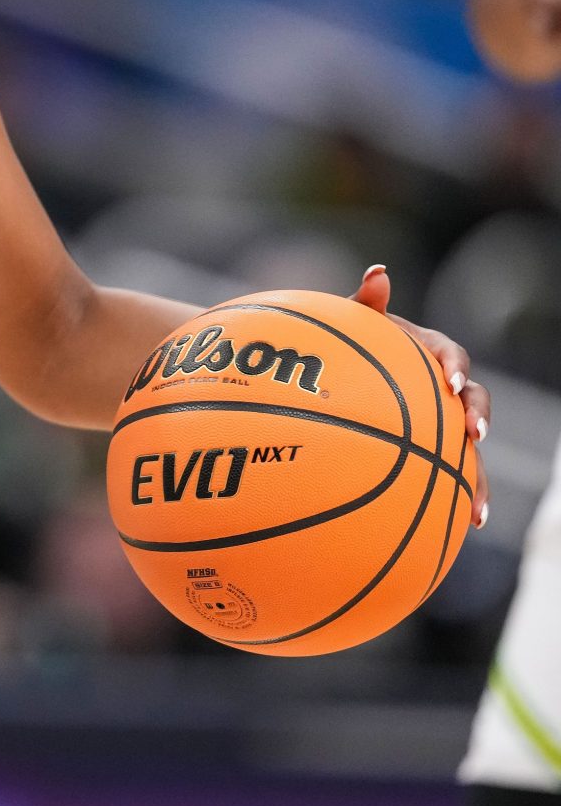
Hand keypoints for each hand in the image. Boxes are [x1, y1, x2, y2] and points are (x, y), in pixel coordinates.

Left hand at [351, 264, 489, 528]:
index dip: (455, 367)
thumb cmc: (340, 343)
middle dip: (477, 419)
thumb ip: (364, 303)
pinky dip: (451, 502)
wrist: (328, 373)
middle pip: (471, 402)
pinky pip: (441, 477)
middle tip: (474, 435)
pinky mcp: (425, 450)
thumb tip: (379, 270)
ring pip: (466, 450)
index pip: (449, 354)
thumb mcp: (347, 324)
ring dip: (476, 478)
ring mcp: (435, 421)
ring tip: (477, 510)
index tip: (450, 382)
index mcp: (424, 352)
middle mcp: (437, 387)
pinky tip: (458, 534)